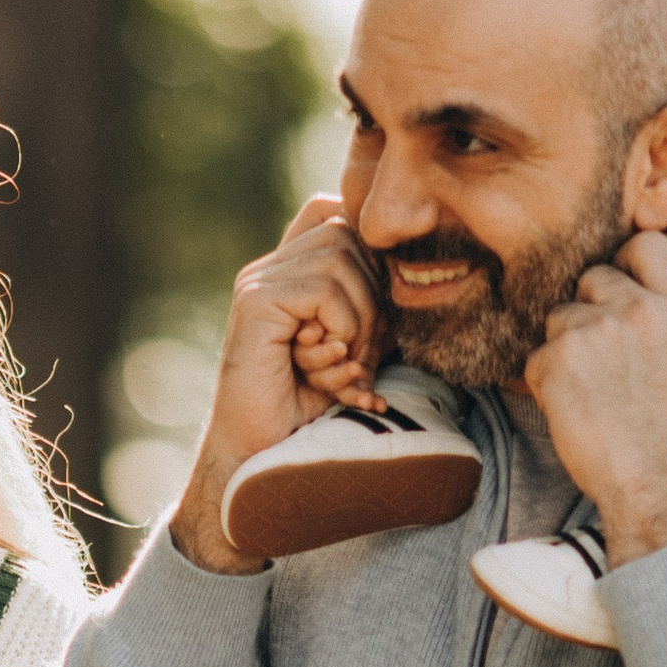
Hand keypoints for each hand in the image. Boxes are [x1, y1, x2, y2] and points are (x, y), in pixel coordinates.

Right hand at [171, 199, 385, 573]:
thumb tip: (411, 266)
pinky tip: (327, 364)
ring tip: (345, 366)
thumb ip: (368, 306)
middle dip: (372, 294)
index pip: (332, 211)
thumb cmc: (306, 410)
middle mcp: (267, 269)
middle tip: (363, 355)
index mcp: (285, 272)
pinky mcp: (255, 302)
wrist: (260, 455)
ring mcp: (258, 282)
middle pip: (347, 233)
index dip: (366, 246)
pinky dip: (341, 328)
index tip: (375, 311)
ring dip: (360, 319)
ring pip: (340, 259)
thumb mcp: (350, 348)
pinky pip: (323, 290)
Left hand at [525, 228, 666, 565]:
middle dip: (588, 310)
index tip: (618, 281)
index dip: (625, 260)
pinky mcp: (555, 359)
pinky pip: (536, 358)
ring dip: (564, 349)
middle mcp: (637, 308)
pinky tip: (571, 410)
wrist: (653, 481)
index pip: (646, 245)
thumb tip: (654, 297)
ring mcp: (594, 330)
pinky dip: (544, 383)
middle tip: (597, 357)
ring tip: (588, 392)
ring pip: (559, 319)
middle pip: (592, 279)